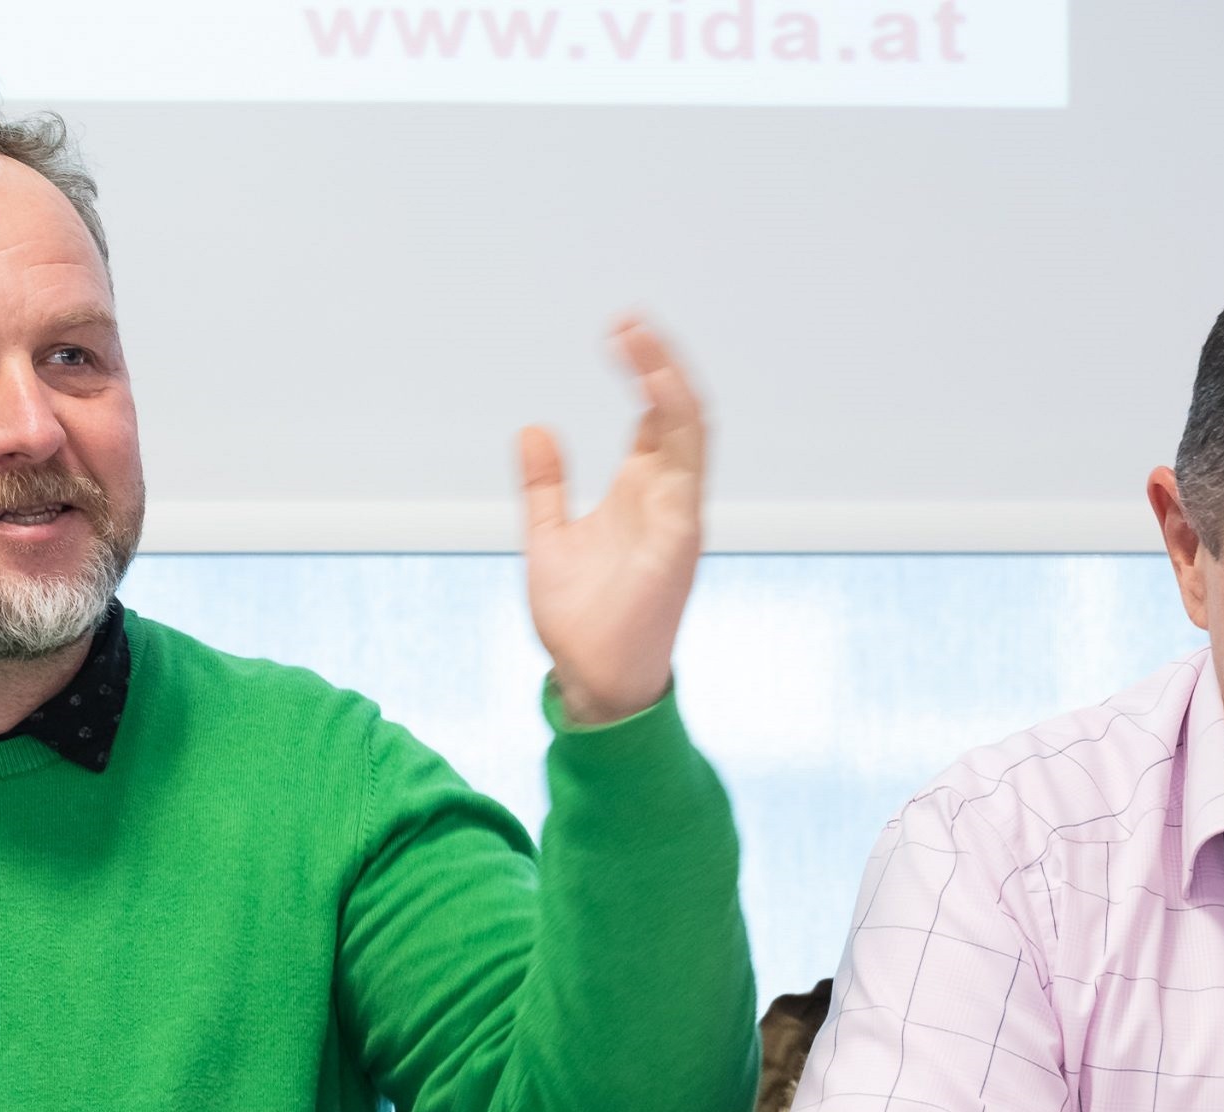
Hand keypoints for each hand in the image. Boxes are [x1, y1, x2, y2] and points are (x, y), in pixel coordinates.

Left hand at [519, 316, 708, 726]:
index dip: (643, 371)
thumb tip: (533, 428)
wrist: (593, 680)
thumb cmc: (581, 618)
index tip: (619, 332)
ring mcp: (678, 514)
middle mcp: (667, 495)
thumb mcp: (550, 536)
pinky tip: (651, 391)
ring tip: (638, 340)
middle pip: (678, 411)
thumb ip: (545, 486)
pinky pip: (686, 470)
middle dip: (659, 362)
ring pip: (690, 430)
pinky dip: (673, 425)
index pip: (655, 416)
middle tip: (627, 320)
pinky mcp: (678, 537)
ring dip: (667, 381)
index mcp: (641, 491)